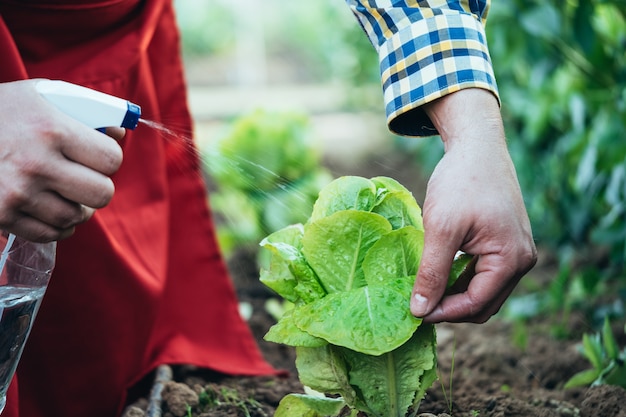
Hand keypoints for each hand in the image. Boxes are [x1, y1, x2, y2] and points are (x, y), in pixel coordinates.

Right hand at [0, 80, 123, 241]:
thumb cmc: (1, 111)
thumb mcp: (41, 95)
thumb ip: (86, 111)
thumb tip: (120, 134)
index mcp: (51, 129)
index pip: (111, 159)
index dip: (108, 158)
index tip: (97, 155)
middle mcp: (35, 164)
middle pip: (101, 194)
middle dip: (97, 186)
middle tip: (84, 178)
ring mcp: (17, 193)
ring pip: (77, 217)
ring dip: (77, 207)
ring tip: (64, 192)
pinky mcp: (1, 216)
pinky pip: (50, 233)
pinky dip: (57, 225)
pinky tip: (50, 208)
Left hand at [410, 88, 536, 322]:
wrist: (477, 146)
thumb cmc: (461, 182)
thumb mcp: (441, 228)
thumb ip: (432, 272)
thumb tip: (419, 311)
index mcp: (511, 260)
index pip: (475, 304)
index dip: (442, 313)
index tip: (413, 312)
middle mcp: (521, 261)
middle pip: (483, 305)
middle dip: (450, 309)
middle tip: (416, 305)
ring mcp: (516, 253)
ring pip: (483, 292)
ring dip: (454, 295)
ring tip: (423, 291)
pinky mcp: (505, 245)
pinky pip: (483, 275)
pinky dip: (461, 280)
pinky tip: (437, 274)